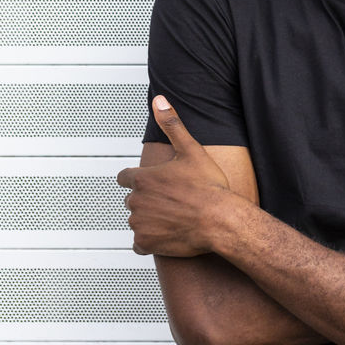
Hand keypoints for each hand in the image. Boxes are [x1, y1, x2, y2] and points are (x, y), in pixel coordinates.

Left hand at [117, 97, 231, 256]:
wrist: (220, 220)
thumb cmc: (208, 187)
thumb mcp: (190, 149)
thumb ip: (171, 124)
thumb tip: (160, 101)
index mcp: (143, 178)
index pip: (124, 177)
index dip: (138, 178)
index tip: (153, 182)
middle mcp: (137, 200)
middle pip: (132, 199)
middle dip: (147, 199)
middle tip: (170, 199)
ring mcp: (140, 223)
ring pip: (137, 220)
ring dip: (149, 219)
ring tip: (172, 216)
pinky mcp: (146, 243)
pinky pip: (140, 243)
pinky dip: (150, 240)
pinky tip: (167, 233)